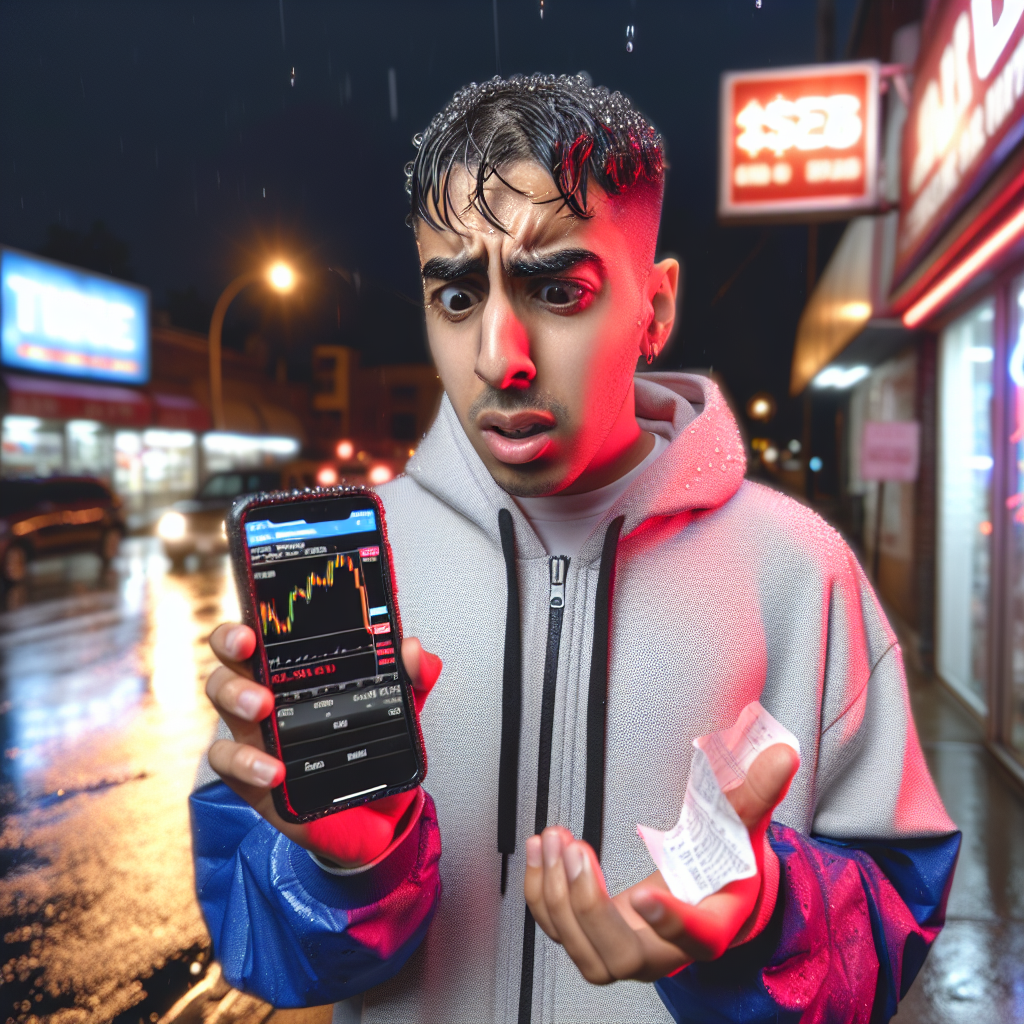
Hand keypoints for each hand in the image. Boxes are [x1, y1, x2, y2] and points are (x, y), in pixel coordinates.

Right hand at [204, 622, 440, 868]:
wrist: (379, 819)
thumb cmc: (375, 755)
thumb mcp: (399, 712)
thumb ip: (412, 679)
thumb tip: (414, 650)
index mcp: (298, 675)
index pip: (265, 635)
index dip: (252, 617)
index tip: (258, 616)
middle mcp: (269, 698)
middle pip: (230, 658)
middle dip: (230, 645)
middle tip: (250, 648)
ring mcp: (257, 736)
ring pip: (220, 702)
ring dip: (235, 696)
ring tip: (262, 707)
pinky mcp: (253, 777)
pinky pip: (228, 762)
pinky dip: (246, 762)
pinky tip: (273, 769)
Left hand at [524, 742, 798, 982]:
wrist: (707, 892)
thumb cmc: (724, 862)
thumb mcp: (743, 825)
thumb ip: (757, 791)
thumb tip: (782, 755)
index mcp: (710, 927)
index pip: (695, 938)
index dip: (671, 922)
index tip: (647, 895)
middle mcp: (665, 949)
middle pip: (622, 956)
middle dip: (591, 907)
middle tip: (580, 850)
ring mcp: (626, 946)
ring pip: (583, 952)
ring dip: (557, 897)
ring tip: (554, 839)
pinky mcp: (595, 937)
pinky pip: (559, 932)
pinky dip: (541, 893)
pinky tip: (543, 849)